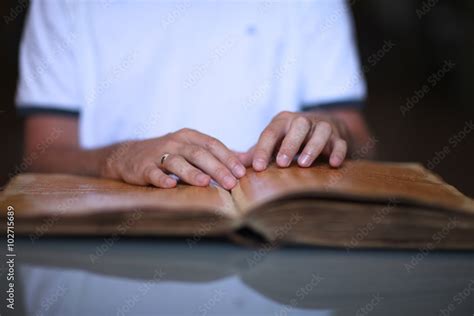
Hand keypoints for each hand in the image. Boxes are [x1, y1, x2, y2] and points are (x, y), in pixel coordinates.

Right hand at [100, 128, 245, 188]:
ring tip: (206, 183)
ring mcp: (158, 155)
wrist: (128, 156)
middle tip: (232, 182)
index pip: (213, 145)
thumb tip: (247, 160)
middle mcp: (175, 143)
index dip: (228, 158)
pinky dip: (162, 179)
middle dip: (217, 168)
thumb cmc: (168, 154)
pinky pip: (154, 173)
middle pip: (199, 154)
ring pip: (177, 162)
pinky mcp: (143, 168)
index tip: (242, 172)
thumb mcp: (191, 149)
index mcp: (189, 137)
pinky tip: (170, 186)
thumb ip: (217, 154)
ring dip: (192, 173)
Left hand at [239, 111, 348, 170]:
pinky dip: (338, 152)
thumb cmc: (290, 138)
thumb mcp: (273, 142)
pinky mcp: (338, 137)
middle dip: (289, 144)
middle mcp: (302, 121)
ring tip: (304, 164)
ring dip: (312, 147)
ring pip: (320, 131)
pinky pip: (340, 142)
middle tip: (281, 163)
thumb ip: (255, 152)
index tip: (257, 167)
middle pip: (297, 127)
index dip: (263, 149)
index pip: (270, 133)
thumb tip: (233, 164)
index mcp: (282, 122)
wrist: (322, 126)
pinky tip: (333, 164)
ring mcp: (322, 127)